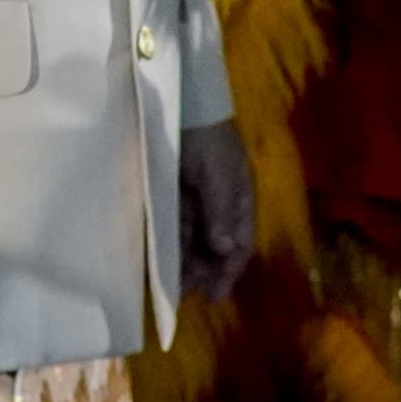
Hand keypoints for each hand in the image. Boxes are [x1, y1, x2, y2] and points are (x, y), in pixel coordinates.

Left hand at [178, 118, 255, 304]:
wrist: (185, 105)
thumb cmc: (209, 140)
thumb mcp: (219, 175)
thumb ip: (220, 211)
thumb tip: (225, 249)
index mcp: (240, 202)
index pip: (239, 245)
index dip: (228, 272)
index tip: (215, 296)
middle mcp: (220, 206)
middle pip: (215, 248)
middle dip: (203, 272)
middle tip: (185, 294)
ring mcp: (198, 200)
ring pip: (193, 239)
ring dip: (185, 261)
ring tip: (171, 284)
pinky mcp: (175, 193)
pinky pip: (175, 225)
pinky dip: (171, 242)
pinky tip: (160, 257)